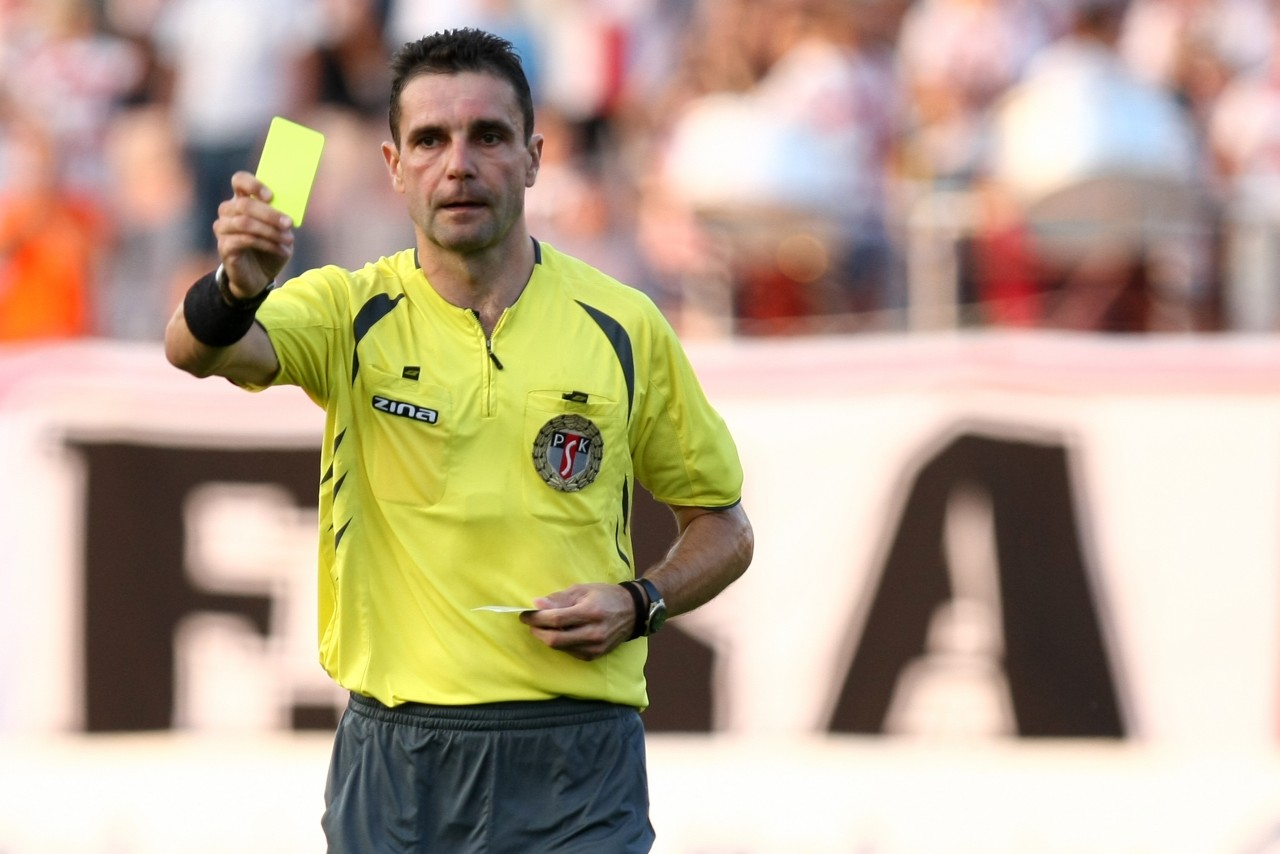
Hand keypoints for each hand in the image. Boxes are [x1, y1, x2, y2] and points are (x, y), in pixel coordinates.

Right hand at [213, 171, 294, 298]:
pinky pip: (245, 240)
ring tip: (289, 240)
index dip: (253, 185)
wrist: (259, 276)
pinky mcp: (224, 246)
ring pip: (245, 223)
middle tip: (289, 223)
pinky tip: (281, 250)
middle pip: (244, 204)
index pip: (239, 181)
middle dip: (270, 214)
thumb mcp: (280, 231)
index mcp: (242, 201)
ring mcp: (223, 229)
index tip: (271, 196)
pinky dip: (267, 244)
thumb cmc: (270, 248)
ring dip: (270, 231)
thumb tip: (289, 212)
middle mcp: (228, 212)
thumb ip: (281, 218)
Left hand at [519, 583, 635, 660]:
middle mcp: (594, 633)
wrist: (632, 611)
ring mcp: (595, 647)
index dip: (536, 618)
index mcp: (590, 612)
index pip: (556, 619)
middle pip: (554, 639)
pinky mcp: (595, 656)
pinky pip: (569, 652)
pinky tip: (561, 633)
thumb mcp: (582, 590)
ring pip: (560, 647)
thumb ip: (559, 599)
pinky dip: (560, 643)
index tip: (524, 614)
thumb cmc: (605, 596)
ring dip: (547, 637)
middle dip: (537, 631)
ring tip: (544, 626)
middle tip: (531, 622)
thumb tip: (536, 605)